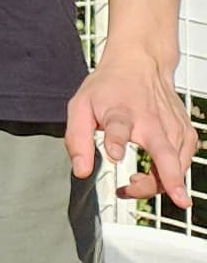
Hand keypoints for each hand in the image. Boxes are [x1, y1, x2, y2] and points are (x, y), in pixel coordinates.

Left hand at [69, 46, 193, 208]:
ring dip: (158, 184)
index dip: (116, 141)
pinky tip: (152, 175)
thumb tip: (81, 171)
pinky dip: (171, 176)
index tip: (114, 154)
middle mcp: (151, 120)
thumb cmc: (109, 88)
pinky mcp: (186, 132)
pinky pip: (184, 163)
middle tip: (178, 199)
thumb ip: (77, 140)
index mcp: (120, 111)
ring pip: (176, 166)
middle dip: (172, 177)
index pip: (119, 127)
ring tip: (133, 182)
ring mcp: (172, 127)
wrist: (140, 63)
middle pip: (165, 151)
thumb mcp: (81, 107)